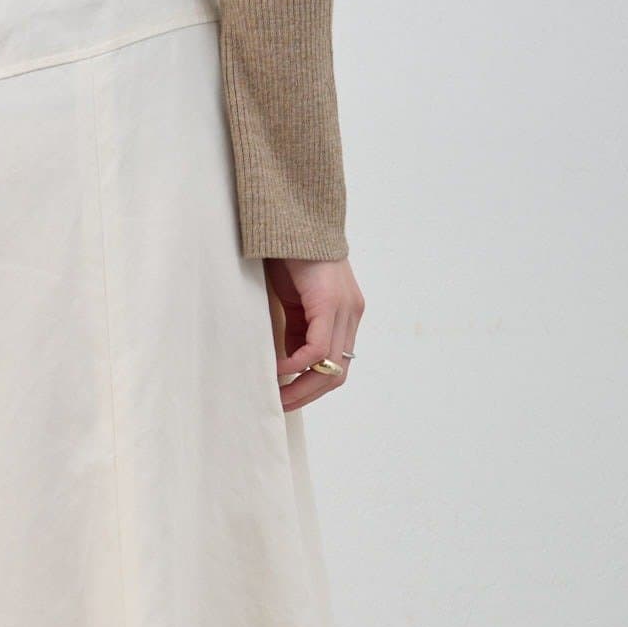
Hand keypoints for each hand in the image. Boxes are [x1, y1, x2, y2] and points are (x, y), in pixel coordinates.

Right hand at [264, 258, 363, 411]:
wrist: (292, 220)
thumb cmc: (289, 257)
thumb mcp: (294, 303)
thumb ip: (296, 331)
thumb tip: (288, 363)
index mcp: (345, 314)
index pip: (336, 366)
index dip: (312, 388)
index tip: (286, 399)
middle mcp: (352, 314)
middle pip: (338, 374)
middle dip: (307, 395)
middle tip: (279, 406)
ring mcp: (345, 308)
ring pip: (330, 366)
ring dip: (302, 387)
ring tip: (276, 394)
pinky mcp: (331, 302)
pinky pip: (317, 348)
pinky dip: (296, 365)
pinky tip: (276, 368)